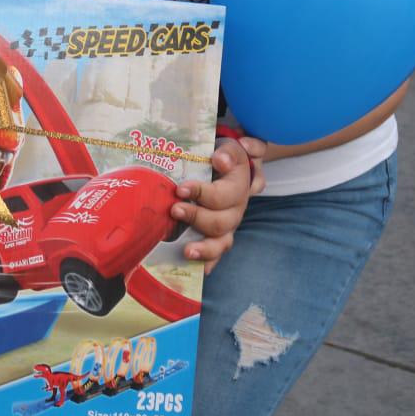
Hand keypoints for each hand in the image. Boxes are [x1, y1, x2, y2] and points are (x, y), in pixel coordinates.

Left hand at [170, 138, 264, 272]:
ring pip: (222, 241)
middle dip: (197, 217)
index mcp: (240, 184)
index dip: (202, 193)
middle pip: (222, 221)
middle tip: (174, 209)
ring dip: (205, 247)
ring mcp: (230, 222)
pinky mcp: (222, 234)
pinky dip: (209, 262)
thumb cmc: (224, 153)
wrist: (229, 161)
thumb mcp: (229, 146)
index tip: (181, 189)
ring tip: (186, 250)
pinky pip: (218, 252)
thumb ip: (231, 150)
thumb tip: (221, 159)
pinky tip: (198, 269)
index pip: (224, 194)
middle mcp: (237, 206)